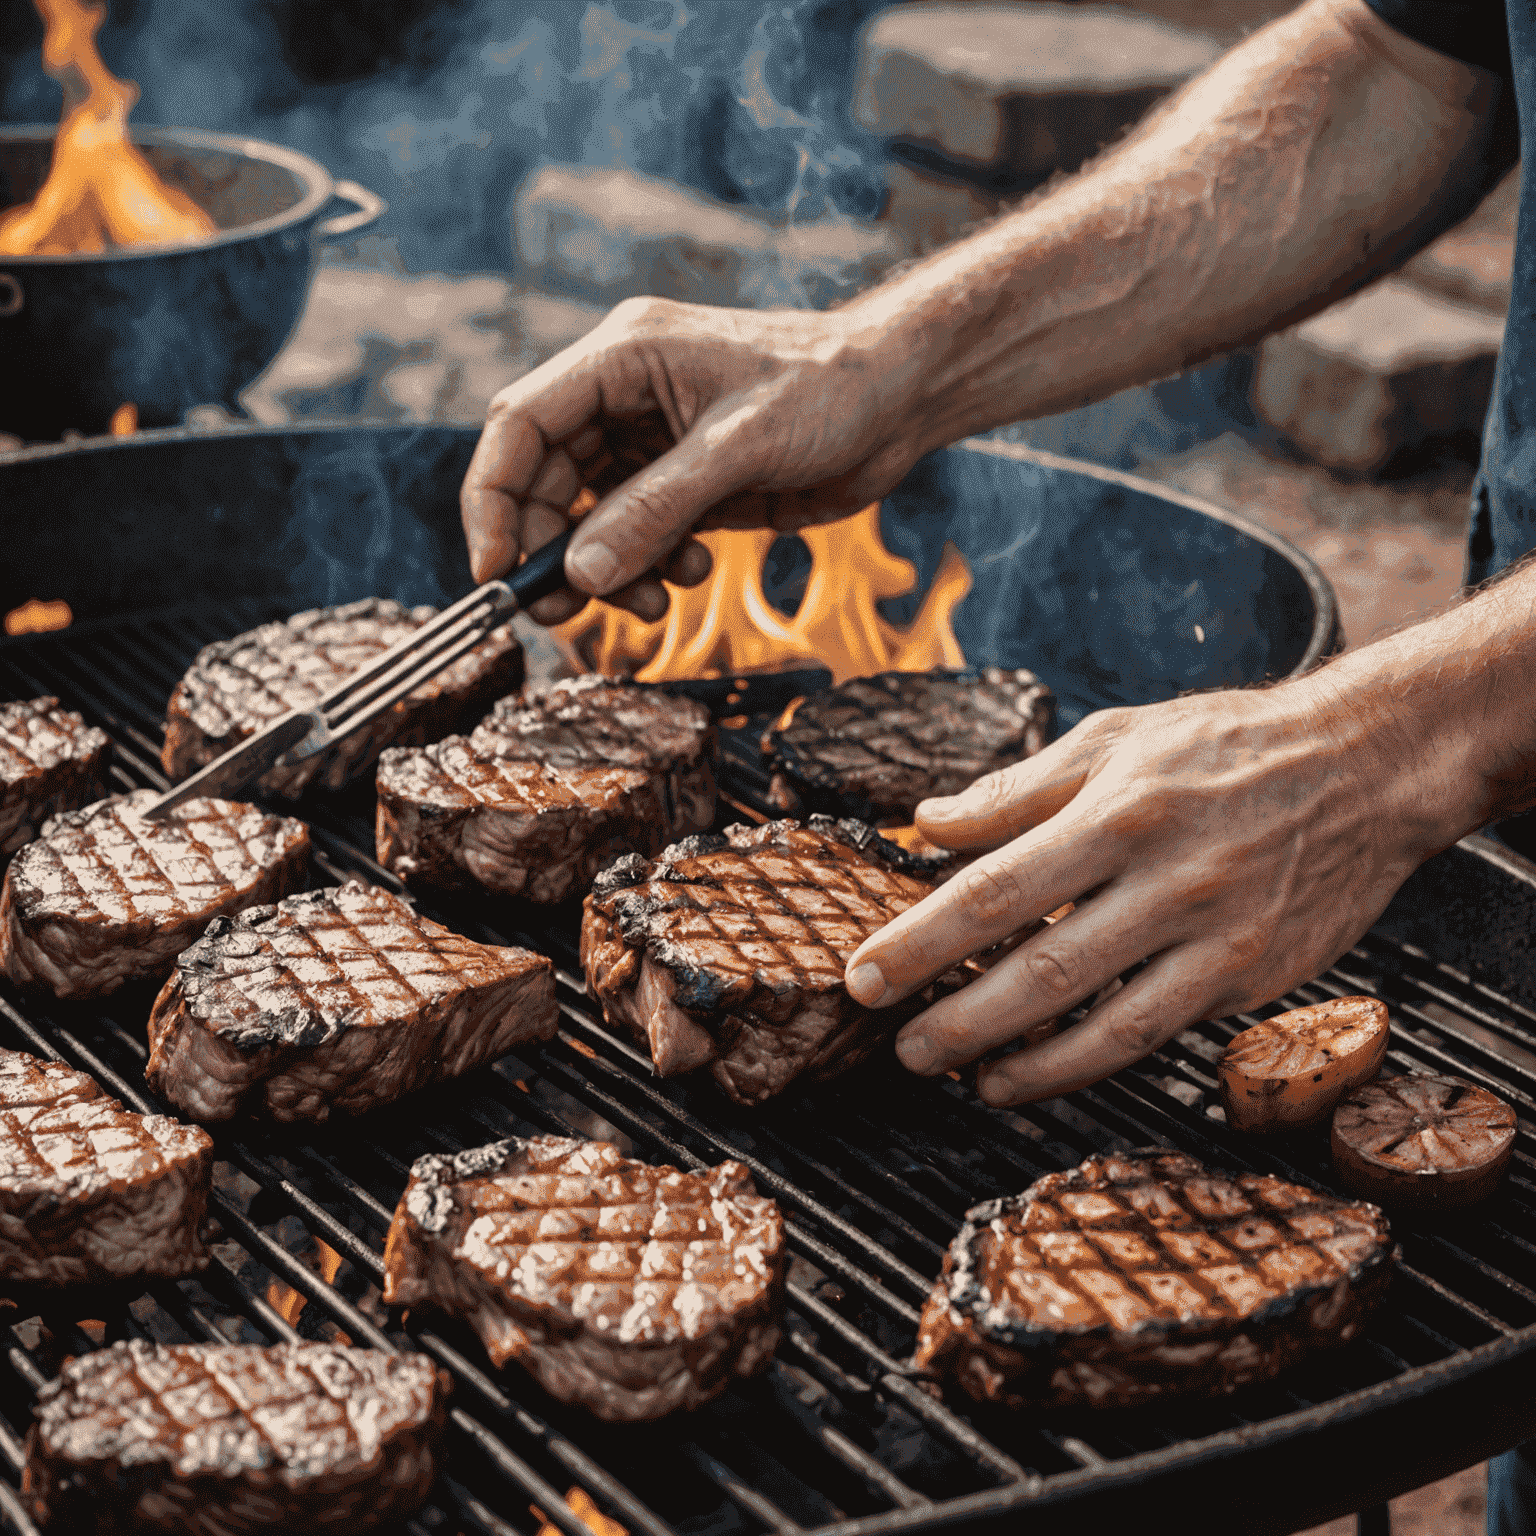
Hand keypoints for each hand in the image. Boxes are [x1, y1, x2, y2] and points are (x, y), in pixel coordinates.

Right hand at [460, 295, 923, 624]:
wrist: (900, 398)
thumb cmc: (829, 389)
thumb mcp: (737, 449)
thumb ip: (655, 510)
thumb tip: (580, 575)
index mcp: (622, 358)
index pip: (519, 424)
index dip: (494, 498)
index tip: (495, 570)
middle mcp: (625, 398)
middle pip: (546, 479)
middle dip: (551, 549)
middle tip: (563, 612)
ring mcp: (654, 443)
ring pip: (590, 516)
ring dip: (605, 569)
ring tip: (645, 603)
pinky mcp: (686, 482)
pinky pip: (637, 533)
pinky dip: (646, 566)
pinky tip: (688, 572)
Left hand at [844, 676, 1468, 1105]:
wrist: (1366, 767)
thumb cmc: (1225, 746)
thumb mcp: (1113, 737)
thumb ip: (1015, 790)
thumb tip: (926, 822)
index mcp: (1116, 810)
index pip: (994, 889)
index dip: (922, 941)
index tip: (864, 974)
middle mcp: (1164, 879)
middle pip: (1038, 968)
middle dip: (954, 1016)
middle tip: (898, 1045)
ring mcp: (1214, 936)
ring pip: (1099, 1023)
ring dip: (1017, 1060)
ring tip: (958, 1075)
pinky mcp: (1250, 977)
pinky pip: (1154, 1034)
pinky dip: (1086, 1063)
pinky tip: (1034, 1074)